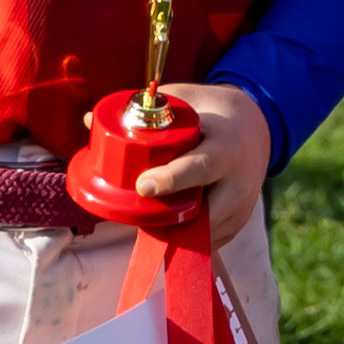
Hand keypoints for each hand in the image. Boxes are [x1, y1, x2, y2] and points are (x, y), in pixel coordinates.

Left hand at [128, 80, 277, 239]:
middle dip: (169, 220)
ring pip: (204, 234)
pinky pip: (207, 242)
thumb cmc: (209, 112)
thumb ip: (142, 111)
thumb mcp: (184, 100)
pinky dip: (184, 240)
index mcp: (226, 146)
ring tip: (145, 221)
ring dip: (173, 233)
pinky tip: (163, 230)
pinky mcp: (238, 224)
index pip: (202, 167)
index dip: (172, 179)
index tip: (143, 186)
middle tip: (135, 216)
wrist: (255, 128)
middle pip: (206, 212)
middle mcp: (239, 181)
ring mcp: (241, 206)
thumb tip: (88, 122)